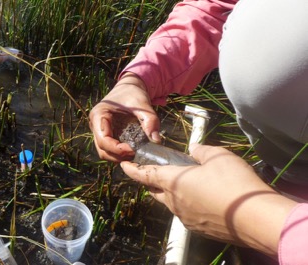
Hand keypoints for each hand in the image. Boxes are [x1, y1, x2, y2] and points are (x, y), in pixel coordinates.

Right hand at [89, 73, 160, 161]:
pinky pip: (109, 149)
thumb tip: (156, 140)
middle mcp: (95, 125)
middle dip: (118, 155)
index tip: (133, 149)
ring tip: (135, 153)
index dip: (117, 149)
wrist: (130, 87)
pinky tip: (133, 150)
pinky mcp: (106, 134)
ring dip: (118, 157)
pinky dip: (120, 153)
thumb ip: (150, 120)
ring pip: (104, 152)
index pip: (103, 140)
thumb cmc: (133, 93)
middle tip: (135, 154)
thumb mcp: (142, 104)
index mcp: (98, 115)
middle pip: (102, 149)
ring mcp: (99, 131)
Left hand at [120, 143, 296, 256]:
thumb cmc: (234, 183)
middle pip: (154, 191)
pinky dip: (188, 205)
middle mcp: (174, 202)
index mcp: (173, 182)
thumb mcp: (219, 156)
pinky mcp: (198, 229)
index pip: (145, 174)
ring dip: (172, 194)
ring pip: (170, 204)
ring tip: (185, 185)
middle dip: (151, 182)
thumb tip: (194, 149)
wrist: (255, 218)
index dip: (133, 170)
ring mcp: (185, 218)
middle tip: (155, 173)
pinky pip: (186, 214)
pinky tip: (202, 200)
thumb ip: (202, 151)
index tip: (124, 166)